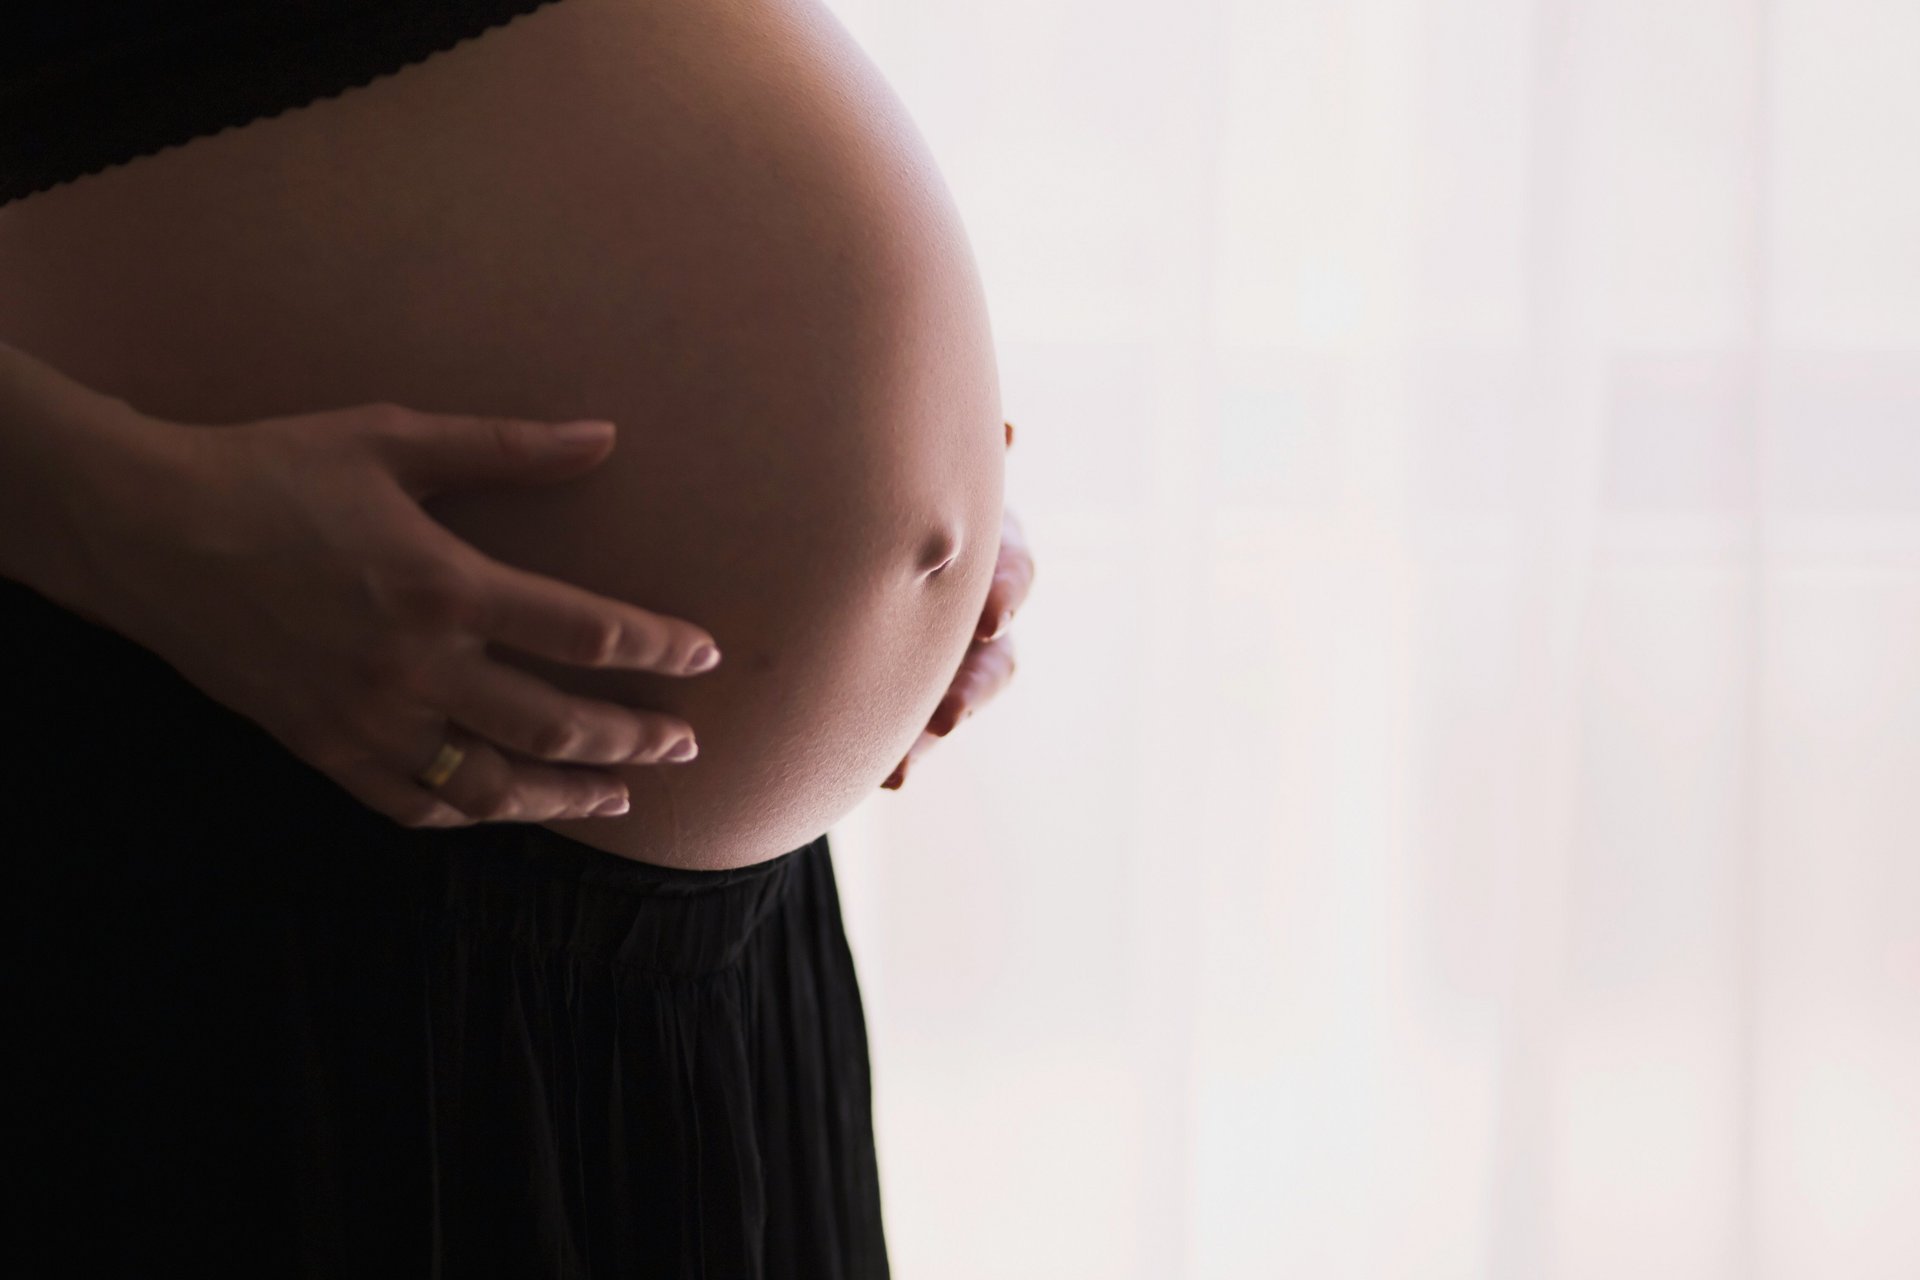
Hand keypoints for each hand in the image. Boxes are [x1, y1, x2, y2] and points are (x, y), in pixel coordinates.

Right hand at [80, 401, 722, 829]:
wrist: (146, 530)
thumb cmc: (274, 470)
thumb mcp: (393, 438)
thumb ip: (508, 448)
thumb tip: (605, 434)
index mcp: (444, 586)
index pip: (587, 634)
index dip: (659, 649)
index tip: (705, 655)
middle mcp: (416, 668)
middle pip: (558, 724)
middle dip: (636, 738)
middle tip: (688, 742)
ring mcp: (368, 719)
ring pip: (494, 786)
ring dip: (568, 794)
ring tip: (622, 795)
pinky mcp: (323, 748)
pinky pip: (413, 805)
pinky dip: (471, 815)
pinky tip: (507, 808)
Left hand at [882, 419, 1032, 789]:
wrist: (830, 530)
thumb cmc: (881, 471)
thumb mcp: (910, 463)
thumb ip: (953, 462)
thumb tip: (1011, 433)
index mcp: (983, 538)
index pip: (1011, 565)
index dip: (1006, 591)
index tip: (990, 617)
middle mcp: (978, 599)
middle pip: (993, 653)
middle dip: (973, 683)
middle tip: (949, 714)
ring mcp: (951, 652)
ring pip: (959, 699)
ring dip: (934, 731)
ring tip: (905, 766)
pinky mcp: (918, 692)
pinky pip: (915, 732)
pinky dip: (905, 756)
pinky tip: (890, 778)